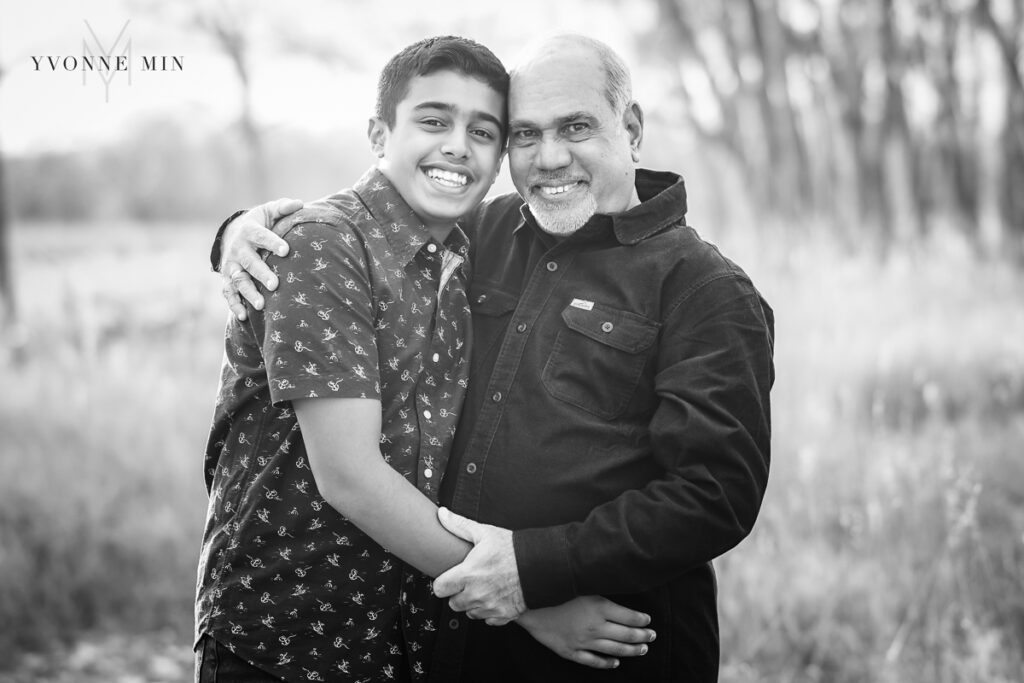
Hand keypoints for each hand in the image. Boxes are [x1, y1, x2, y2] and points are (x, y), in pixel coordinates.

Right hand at [220, 198, 301, 319]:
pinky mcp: (227, 279)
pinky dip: (234, 305)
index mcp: (249, 231)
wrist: (234, 233)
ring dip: (248, 293)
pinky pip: (228, 293)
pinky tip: (243, 317)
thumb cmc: (259, 223)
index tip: (286, 250)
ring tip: (261, 305)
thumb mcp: (269, 212)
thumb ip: (283, 208)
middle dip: (261, 274)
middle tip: (275, 285)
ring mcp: (231, 266)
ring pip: (238, 280)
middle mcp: (238, 249)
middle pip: (249, 262)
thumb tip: (299, 204)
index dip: (272, 242)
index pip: (261, 236)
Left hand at [432, 507, 525, 624]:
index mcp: (468, 574)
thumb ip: (459, 525)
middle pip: (453, 604)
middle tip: (468, 582)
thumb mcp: (484, 532)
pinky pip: (487, 620)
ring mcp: (490, 607)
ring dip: (473, 603)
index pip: (440, 589)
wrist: (540, 564)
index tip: (449, 578)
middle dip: (458, 594)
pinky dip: (489, 611)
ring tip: (483, 588)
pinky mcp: (503, 615)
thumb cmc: (512, 548)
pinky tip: (495, 597)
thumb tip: (442, 514)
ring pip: (470, 613)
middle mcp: (476, 594)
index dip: (443, 582)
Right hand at [516, 595, 656, 669]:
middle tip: (652, 637)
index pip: (629, 616)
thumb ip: (600, 584)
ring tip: (642, 650)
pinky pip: (593, 661)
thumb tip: (618, 578)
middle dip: (642, 636)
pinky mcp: (571, 652)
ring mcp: (583, 641)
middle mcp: (594, 626)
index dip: (642, 620)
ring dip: (631, 650)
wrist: (528, 603)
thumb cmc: (554, 588)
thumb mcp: (581, 581)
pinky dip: (607, 663)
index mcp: (599, 607)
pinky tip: (616, 663)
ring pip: (614, 649)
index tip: (649, 620)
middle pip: (626, 635)